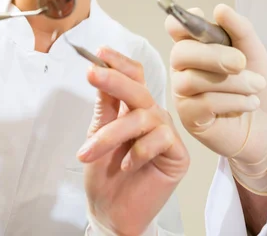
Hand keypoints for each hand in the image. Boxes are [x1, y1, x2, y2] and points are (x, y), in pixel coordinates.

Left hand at [78, 48, 188, 235]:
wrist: (111, 213)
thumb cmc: (105, 174)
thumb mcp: (97, 134)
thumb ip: (104, 105)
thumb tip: (99, 70)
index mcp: (134, 107)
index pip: (133, 76)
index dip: (119, 62)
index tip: (99, 53)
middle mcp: (152, 115)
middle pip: (139, 89)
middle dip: (114, 80)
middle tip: (92, 74)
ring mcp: (166, 133)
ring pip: (142, 117)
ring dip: (111, 134)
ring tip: (89, 152)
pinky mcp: (177, 154)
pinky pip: (159, 139)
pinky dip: (137, 152)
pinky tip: (127, 165)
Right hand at [167, 5, 266, 192]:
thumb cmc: (254, 84)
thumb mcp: (253, 52)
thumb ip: (239, 29)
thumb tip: (220, 9)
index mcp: (195, 46)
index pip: (175, 29)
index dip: (180, 22)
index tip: (198, 16)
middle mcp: (183, 68)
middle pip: (181, 53)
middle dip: (213, 55)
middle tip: (241, 62)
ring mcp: (183, 94)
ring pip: (194, 80)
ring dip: (232, 82)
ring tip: (257, 85)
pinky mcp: (189, 118)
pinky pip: (203, 104)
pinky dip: (232, 101)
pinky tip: (250, 103)